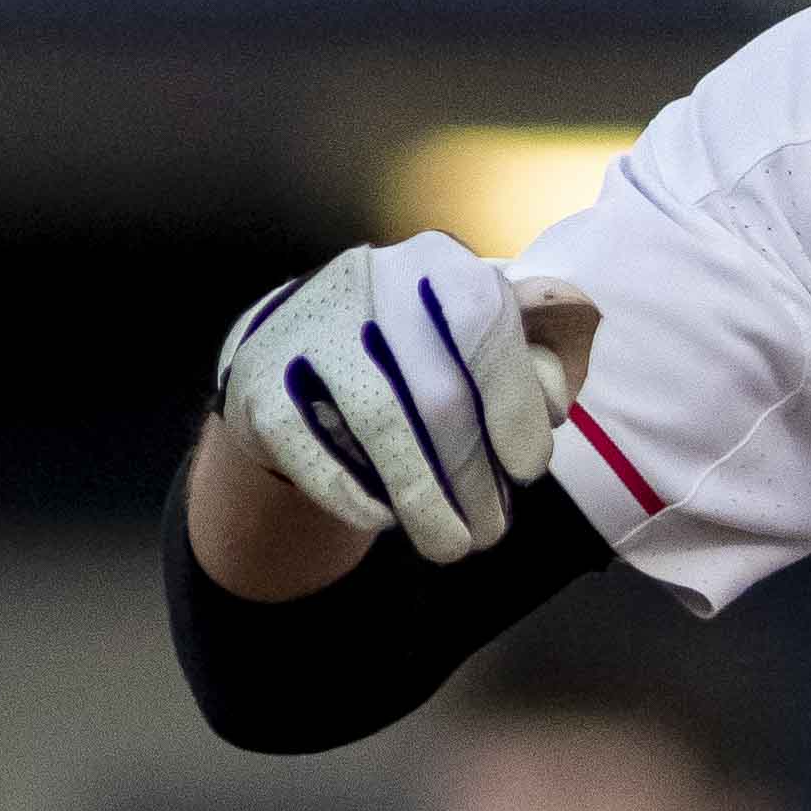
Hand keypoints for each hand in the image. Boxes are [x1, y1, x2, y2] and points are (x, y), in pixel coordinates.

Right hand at [211, 235, 581, 564]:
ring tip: (451, 545)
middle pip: (439, 394)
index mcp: (438, 265)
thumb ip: (540, 361)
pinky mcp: (259, 381)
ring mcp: (306, 329)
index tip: (527, 472)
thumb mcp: (491, 339)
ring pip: (381, 424)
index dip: (514, 404)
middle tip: (491, 534)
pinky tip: (384, 519)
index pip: (486, 324)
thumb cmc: (427, 352)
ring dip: (424, 499)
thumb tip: (552, 402)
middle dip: (474, 477)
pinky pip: (314, 449)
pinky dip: (355, 493)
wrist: (303, 344)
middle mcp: (369, 281)